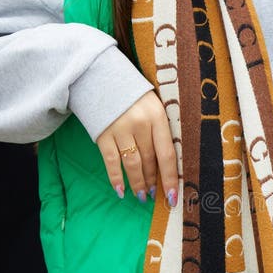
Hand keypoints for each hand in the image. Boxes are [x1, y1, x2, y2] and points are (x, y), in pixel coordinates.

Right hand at [96, 91, 178, 205]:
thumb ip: (159, 129)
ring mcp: (120, 129)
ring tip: (142, 196)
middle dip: (153, 181)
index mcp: (157, 116)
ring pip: (132, 164)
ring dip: (138, 183)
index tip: (173, 196)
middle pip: (149, 160)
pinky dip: (116, 178)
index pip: (167, 153)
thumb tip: (164, 163)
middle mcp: (140, 123)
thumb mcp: (153, 105)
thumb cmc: (132, 96)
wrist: (100, 76)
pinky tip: (120, 191)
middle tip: (155, 196)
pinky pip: (111, 161)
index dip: (170, 177)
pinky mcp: (103, 133)